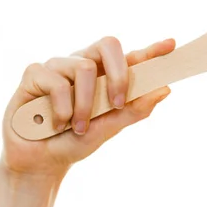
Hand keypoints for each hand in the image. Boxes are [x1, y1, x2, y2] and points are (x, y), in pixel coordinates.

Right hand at [0, 36, 174, 176]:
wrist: (41, 161)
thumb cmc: (77, 140)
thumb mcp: (110, 128)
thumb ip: (134, 109)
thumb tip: (164, 90)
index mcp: (104, 75)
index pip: (131, 57)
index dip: (151, 50)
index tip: (171, 45)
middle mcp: (83, 64)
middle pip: (108, 45)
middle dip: (118, 73)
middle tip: (118, 103)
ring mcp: (58, 66)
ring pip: (83, 68)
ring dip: (85, 105)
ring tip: (79, 127)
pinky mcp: (35, 74)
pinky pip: (57, 83)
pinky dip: (62, 109)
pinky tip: (57, 123)